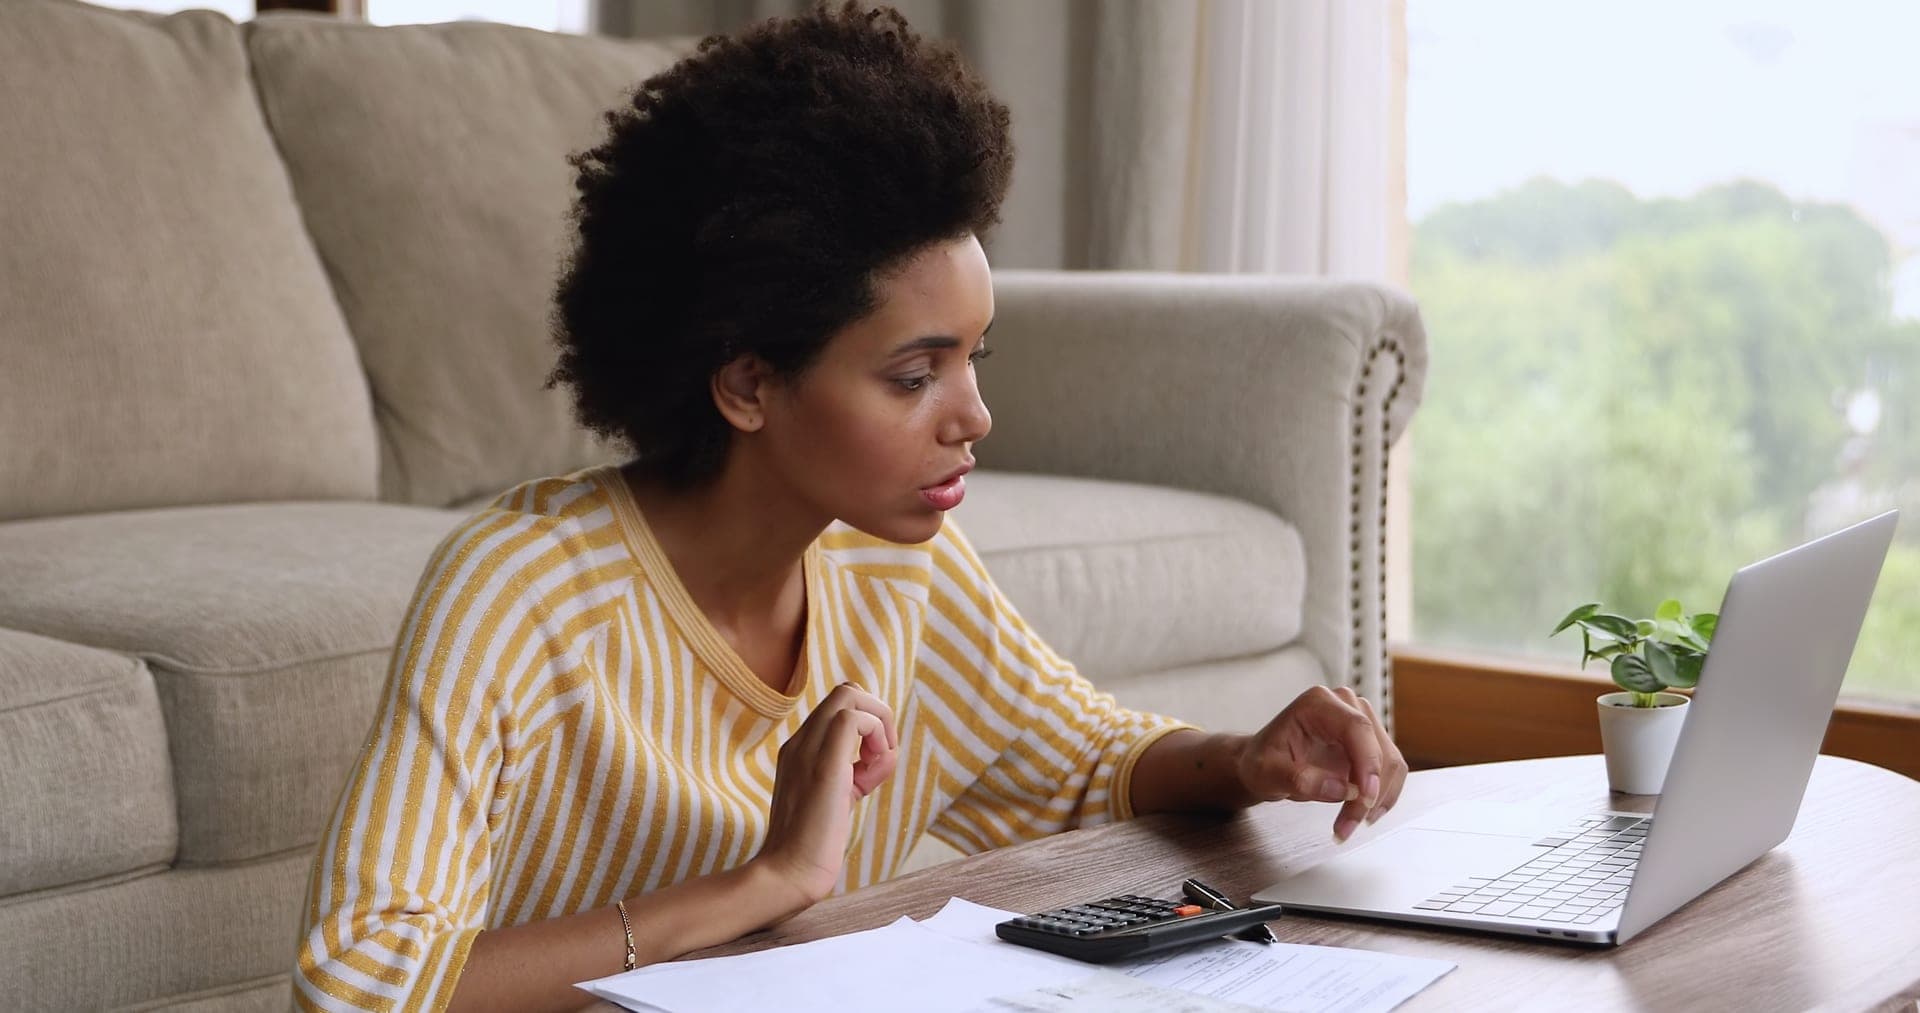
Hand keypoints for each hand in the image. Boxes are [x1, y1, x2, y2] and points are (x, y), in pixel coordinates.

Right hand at [754, 683, 899, 905]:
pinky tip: (874, 772)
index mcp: (799, 750)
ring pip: (850, 695)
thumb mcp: (836, 798)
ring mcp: (807, 750)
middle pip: (846, 691)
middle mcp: (799, 743)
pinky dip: (877, 737)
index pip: (838, 708)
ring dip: (879, 724)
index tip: (872, 762)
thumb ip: (851, 774)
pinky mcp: (823, 766)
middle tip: (881, 757)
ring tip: (876, 766)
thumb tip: (879, 757)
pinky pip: (853, 720)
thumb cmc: (813, 846)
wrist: (788, 874)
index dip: (868, 724)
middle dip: (878, 715)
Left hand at [1236, 686, 1406, 842]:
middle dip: (1369, 794)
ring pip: (1389, 764)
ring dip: (1377, 800)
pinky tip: (1362, 815)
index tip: (1364, 798)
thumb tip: (1342, 790)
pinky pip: (1390, 773)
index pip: (1357, 727)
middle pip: (1378, 750)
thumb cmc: (1262, 762)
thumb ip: (1298, 779)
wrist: (1264, 765)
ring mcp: (1363, 725)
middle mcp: (1347, 707)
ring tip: (1348, 825)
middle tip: (1348, 825)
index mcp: (1318, 703)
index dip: (1368, 763)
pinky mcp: (1371, 746)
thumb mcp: (1267, 773)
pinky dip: (1381, 798)